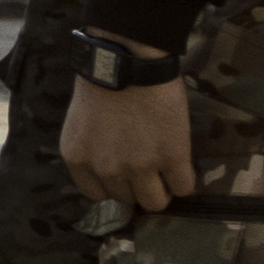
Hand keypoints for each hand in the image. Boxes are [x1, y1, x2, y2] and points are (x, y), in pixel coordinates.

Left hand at [59, 70, 193, 211]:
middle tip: (148, 173)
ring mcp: (140, 166)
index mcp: (79, 158)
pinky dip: (184, 181)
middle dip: (137, 188)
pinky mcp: (171, 158)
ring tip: (167, 177)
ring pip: (154, 201)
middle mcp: (106, 168)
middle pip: (126, 199)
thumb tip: (108, 162)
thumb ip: (92, 147)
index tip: (123, 178)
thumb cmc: (103, 82)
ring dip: (162, 191)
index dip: (113, 186)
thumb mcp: (83, 122)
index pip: (96, 194)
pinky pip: (183, 186)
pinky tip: (182, 169)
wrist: (128, 61)